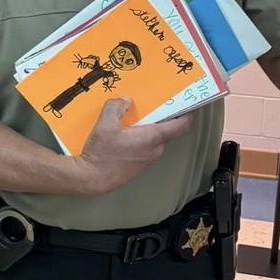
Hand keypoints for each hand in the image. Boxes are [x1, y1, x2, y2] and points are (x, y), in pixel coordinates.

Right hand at [72, 97, 192, 195]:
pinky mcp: (139, 166)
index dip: (188, 113)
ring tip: (132, 120)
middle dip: (160, 118)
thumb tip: (126, 100)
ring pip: (154, 139)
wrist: (91, 179)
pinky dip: (140, 139)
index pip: (180, 126)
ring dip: (148, 129)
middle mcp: (154, 150)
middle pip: (166, 130)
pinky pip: (146, 147)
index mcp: (151, 138)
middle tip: (151, 106)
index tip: (188, 104)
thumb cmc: (100, 153)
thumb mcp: (104, 124)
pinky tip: (123, 136)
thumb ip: (115, 107)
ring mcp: (147, 160)